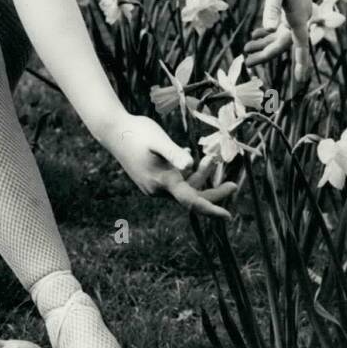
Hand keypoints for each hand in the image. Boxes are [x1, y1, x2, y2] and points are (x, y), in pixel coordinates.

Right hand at [104, 114, 236, 218]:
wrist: (113, 132)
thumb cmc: (137, 133)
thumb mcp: (159, 140)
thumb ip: (174, 153)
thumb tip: (190, 164)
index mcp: (163, 181)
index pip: (191, 201)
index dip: (211, 209)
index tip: (228, 215)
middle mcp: (158, 189)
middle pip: (191, 196)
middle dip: (212, 191)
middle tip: (233, 184)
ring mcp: (153, 186)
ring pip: (183, 187)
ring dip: (199, 176)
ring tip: (211, 158)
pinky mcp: (151, 179)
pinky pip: (175, 182)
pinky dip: (187, 174)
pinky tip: (192, 157)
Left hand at [244, 0, 310, 80]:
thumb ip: (272, 9)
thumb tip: (269, 30)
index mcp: (298, 16)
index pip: (300, 46)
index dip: (300, 64)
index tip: (299, 81)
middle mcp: (299, 16)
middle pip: (284, 43)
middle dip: (266, 54)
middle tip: (247, 62)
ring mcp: (295, 11)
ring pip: (279, 35)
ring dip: (264, 43)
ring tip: (245, 50)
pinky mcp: (290, 4)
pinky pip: (279, 25)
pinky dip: (266, 31)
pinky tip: (254, 34)